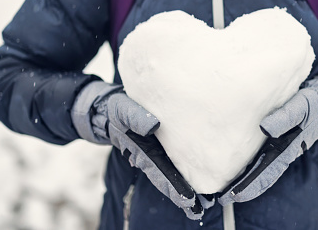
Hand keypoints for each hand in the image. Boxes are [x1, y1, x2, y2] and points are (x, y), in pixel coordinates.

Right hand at [72, 81, 208, 218]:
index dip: (173, 187)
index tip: (188, 200)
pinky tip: (201, 176)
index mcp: (141, 151)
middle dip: (183, 195)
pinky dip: (188, 169)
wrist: (112, 108)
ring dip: (187, 186)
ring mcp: (157, 152)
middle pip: (168, 179)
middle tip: (200, 208)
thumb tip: (154, 125)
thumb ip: (136, 118)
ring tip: (204, 201)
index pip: (159, 174)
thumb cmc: (118, 110)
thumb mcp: (123, 111)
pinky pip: (176, 158)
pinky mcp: (163, 144)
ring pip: (173, 171)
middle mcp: (150, 156)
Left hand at [218, 72, 317, 204]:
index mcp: (289, 148)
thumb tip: (265, 128)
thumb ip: (285, 117)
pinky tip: (240, 168)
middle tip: (224, 198)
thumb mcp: (301, 107)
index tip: (236, 195)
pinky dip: (252, 165)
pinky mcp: (277, 139)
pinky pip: (263, 156)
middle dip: (245, 188)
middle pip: (263, 175)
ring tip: (228, 189)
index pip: (268, 172)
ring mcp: (280, 146)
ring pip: (262, 167)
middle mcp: (283, 151)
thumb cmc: (313, 104)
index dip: (252, 184)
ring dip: (247, 178)